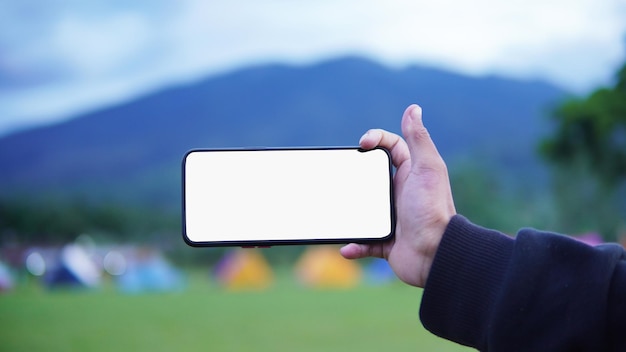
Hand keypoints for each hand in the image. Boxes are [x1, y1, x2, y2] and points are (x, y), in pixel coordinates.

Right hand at [340, 104, 455, 287]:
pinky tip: (347, 247)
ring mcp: (392, 218)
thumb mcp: (427, 168)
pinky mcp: (386, 242)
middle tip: (341, 174)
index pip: (392, 147)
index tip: (363, 144)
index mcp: (410, 173)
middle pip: (372, 176)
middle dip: (355, 174)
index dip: (376, 139)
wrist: (436, 253)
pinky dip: (354, 245)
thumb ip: (418, 138)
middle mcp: (400, 193)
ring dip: (350, 211)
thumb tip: (414, 108)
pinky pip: (364, 243)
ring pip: (363, 209)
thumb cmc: (432, 209)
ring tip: (336, 208)